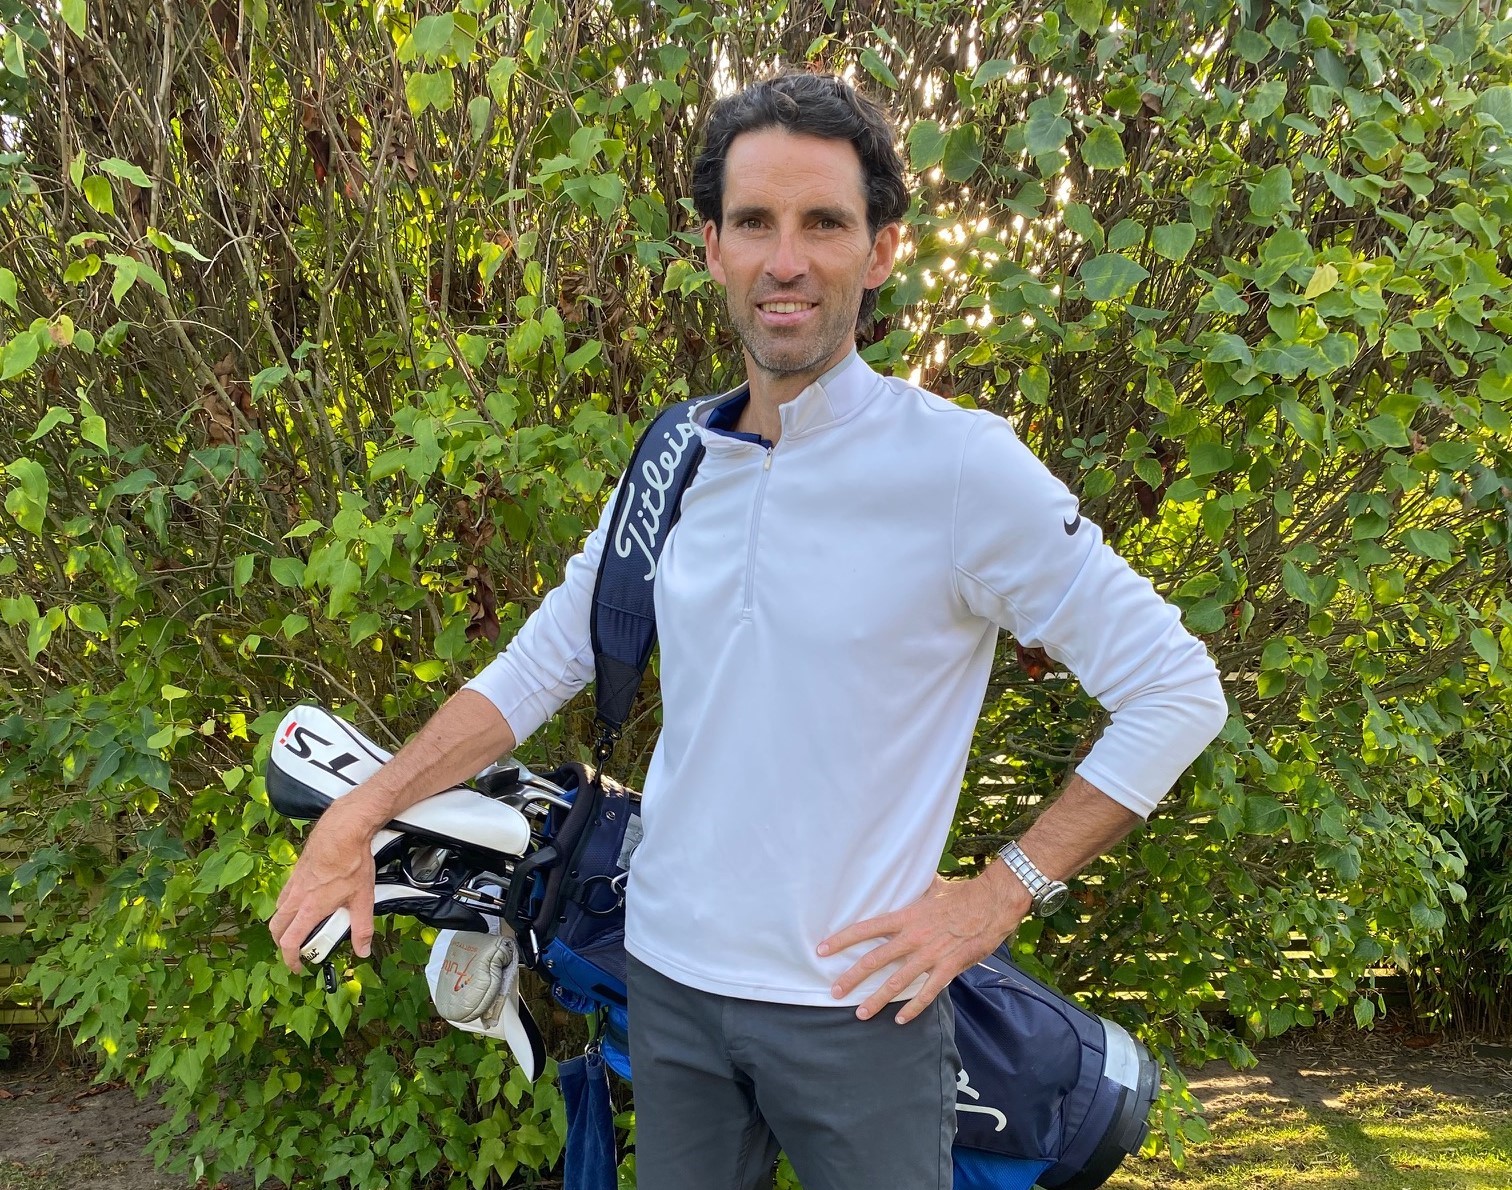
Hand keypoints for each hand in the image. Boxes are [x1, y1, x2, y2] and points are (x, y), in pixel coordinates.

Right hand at [268, 796, 380, 971]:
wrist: (343, 830)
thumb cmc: (351, 862)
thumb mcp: (363, 899)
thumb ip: (362, 928)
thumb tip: (362, 950)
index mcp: (310, 909)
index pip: (289, 943)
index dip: (290, 959)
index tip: (298, 966)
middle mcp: (296, 898)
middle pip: (276, 929)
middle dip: (282, 944)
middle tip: (297, 949)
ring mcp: (293, 884)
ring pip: (278, 911)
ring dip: (284, 924)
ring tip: (301, 927)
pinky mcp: (296, 872)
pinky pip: (284, 895)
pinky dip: (288, 905)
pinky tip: (305, 901)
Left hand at [818, 864, 1028, 1024]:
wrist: (991, 904)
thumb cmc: (961, 895)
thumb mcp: (932, 888)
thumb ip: (915, 889)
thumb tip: (906, 874)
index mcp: (906, 917)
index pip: (867, 928)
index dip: (842, 939)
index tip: (823, 949)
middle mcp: (913, 937)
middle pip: (875, 960)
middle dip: (852, 977)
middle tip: (834, 991)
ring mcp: (930, 955)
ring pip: (897, 982)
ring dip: (877, 999)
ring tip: (860, 1013)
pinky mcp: (948, 968)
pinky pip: (927, 993)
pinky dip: (913, 1008)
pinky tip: (900, 1020)